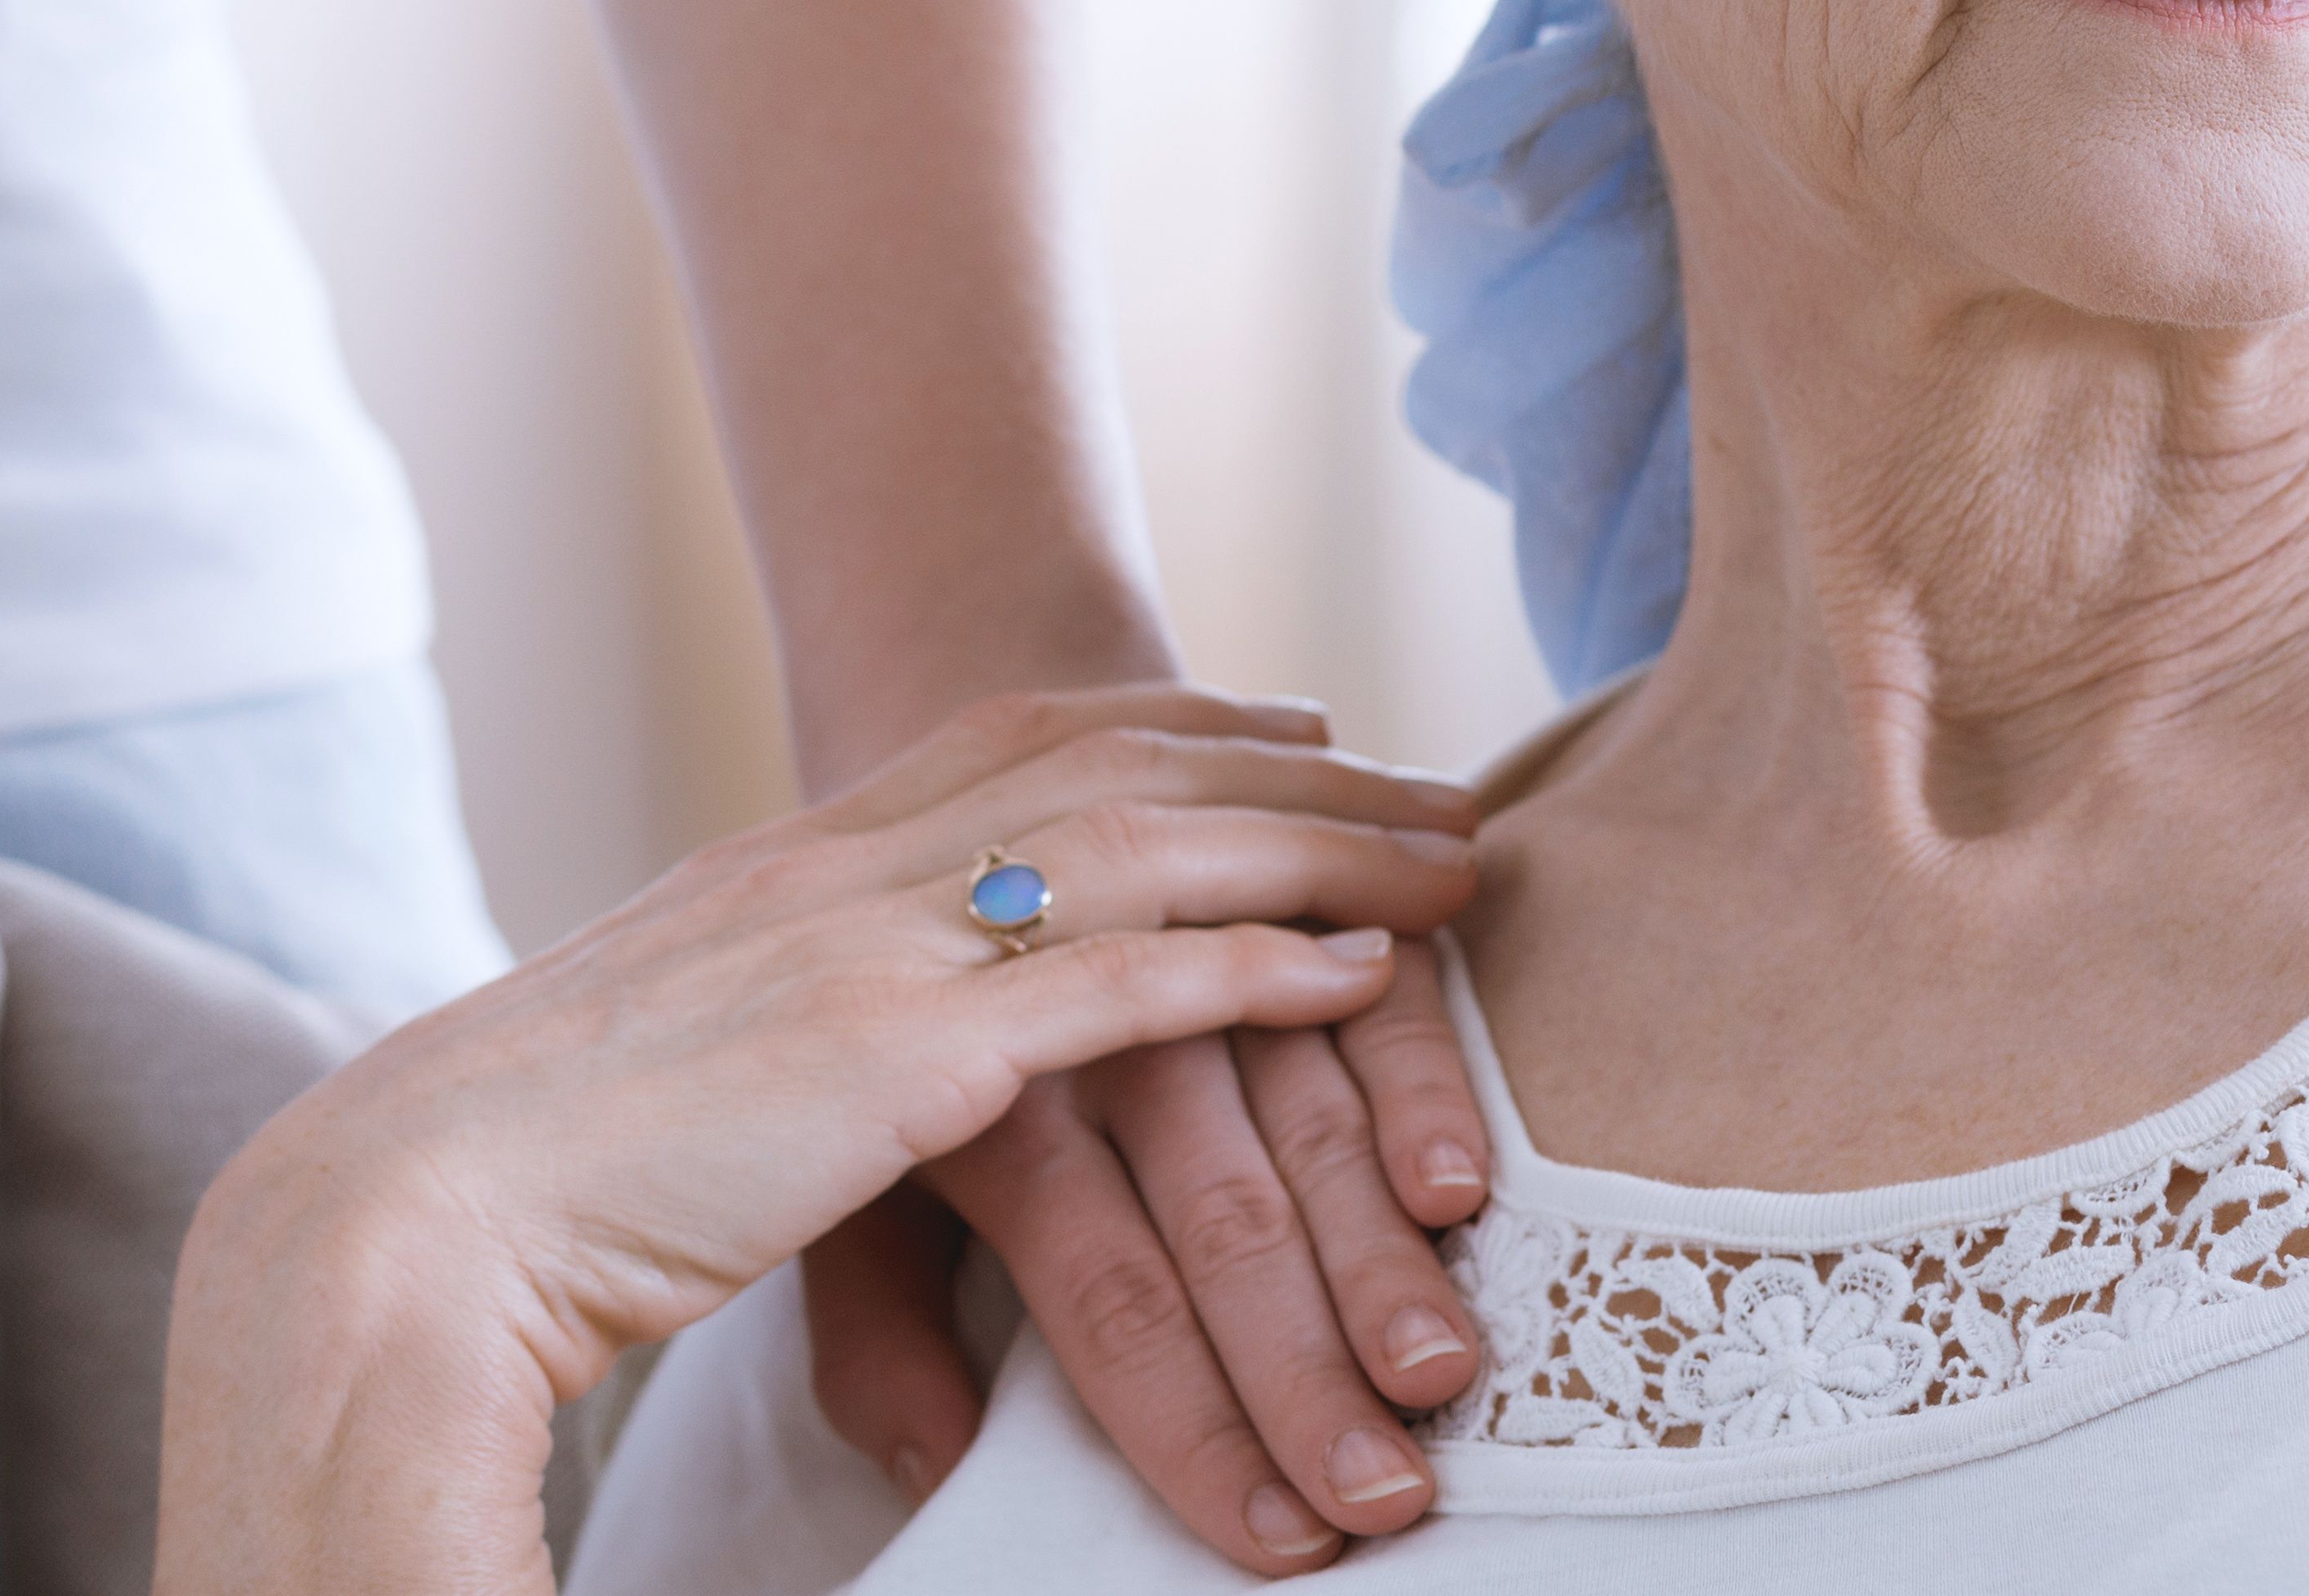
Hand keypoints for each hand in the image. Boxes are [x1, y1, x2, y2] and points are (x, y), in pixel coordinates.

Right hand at [152, 687, 1476, 1595]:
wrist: (406, 1212)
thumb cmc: (505, 1176)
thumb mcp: (657, 1068)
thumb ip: (759, 1045)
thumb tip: (808, 1076)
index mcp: (789, 867)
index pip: (1012, 737)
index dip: (1167, 717)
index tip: (1285, 715)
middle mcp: (846, 872)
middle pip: (1118, 767)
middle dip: (1294, 767)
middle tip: (1430, 778)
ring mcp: (876, 951)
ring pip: (1149, 852)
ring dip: (1319, 849)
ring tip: (1454, 860)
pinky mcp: (901, 1060)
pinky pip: (1119, 989)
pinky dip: (1253, 970)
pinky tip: (1359, 973)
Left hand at [801, 939, 1493, 1571]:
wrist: (896, 788)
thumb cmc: (888, 1036)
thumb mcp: (848, 1182)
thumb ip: (880, 1332)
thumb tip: (934, 1466)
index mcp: (991, 1116)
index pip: (1108, 1293)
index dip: (1193, 1420)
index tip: (1280, 1539)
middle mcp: (1102, 1037)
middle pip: (1223, 1218)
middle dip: (1309, 1366)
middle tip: (1389, 1491)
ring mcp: (1203, 960)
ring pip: (1308, 1113)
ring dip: (1383, 1249)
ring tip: (1444, 1366)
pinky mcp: (1281, 896)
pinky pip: (1369, 990)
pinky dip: (1421, 1077)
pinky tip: (1460, 1181)